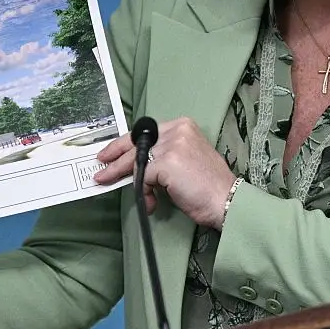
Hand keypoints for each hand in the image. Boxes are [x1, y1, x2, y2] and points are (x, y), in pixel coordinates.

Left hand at [94, 117, 236, 229]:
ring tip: (111, 184)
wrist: (228, 202)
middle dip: (114, 157)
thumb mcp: (184, 160)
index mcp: (183, 126)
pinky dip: (143, 191)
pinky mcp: (167, 162)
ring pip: (136, 160)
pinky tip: (150, 202)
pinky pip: (143, 176)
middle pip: (136, 143)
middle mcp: (177, 130)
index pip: (144, 133)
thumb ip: (162, 156)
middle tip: (101, 168)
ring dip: (123, 176)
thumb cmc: (208, 187)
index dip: (123, 144)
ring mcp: (172, 145)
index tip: (109, 153)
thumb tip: (134, 165)